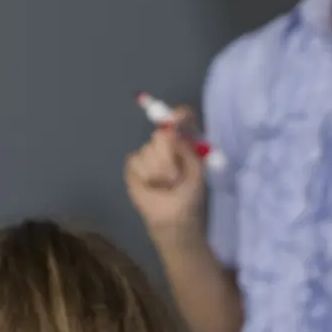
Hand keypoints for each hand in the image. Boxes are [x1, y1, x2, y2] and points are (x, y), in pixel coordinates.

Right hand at [124, 106, 207, 239]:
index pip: (181, 120)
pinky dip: (145, 175)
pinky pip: (136, 160)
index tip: (177, 116)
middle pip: (161, 135)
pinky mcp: (134, 164)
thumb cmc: (189, 194)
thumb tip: (172, 131)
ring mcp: (148, 153)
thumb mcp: (197, 170)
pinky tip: (150, 185)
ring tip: (165, 184)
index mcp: (184, 143)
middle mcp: (165, 144)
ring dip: (158, 170)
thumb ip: (188, 149)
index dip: (178, 115)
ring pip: (148, 149)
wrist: (174, 216)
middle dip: (168, 156)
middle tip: (175, 175)